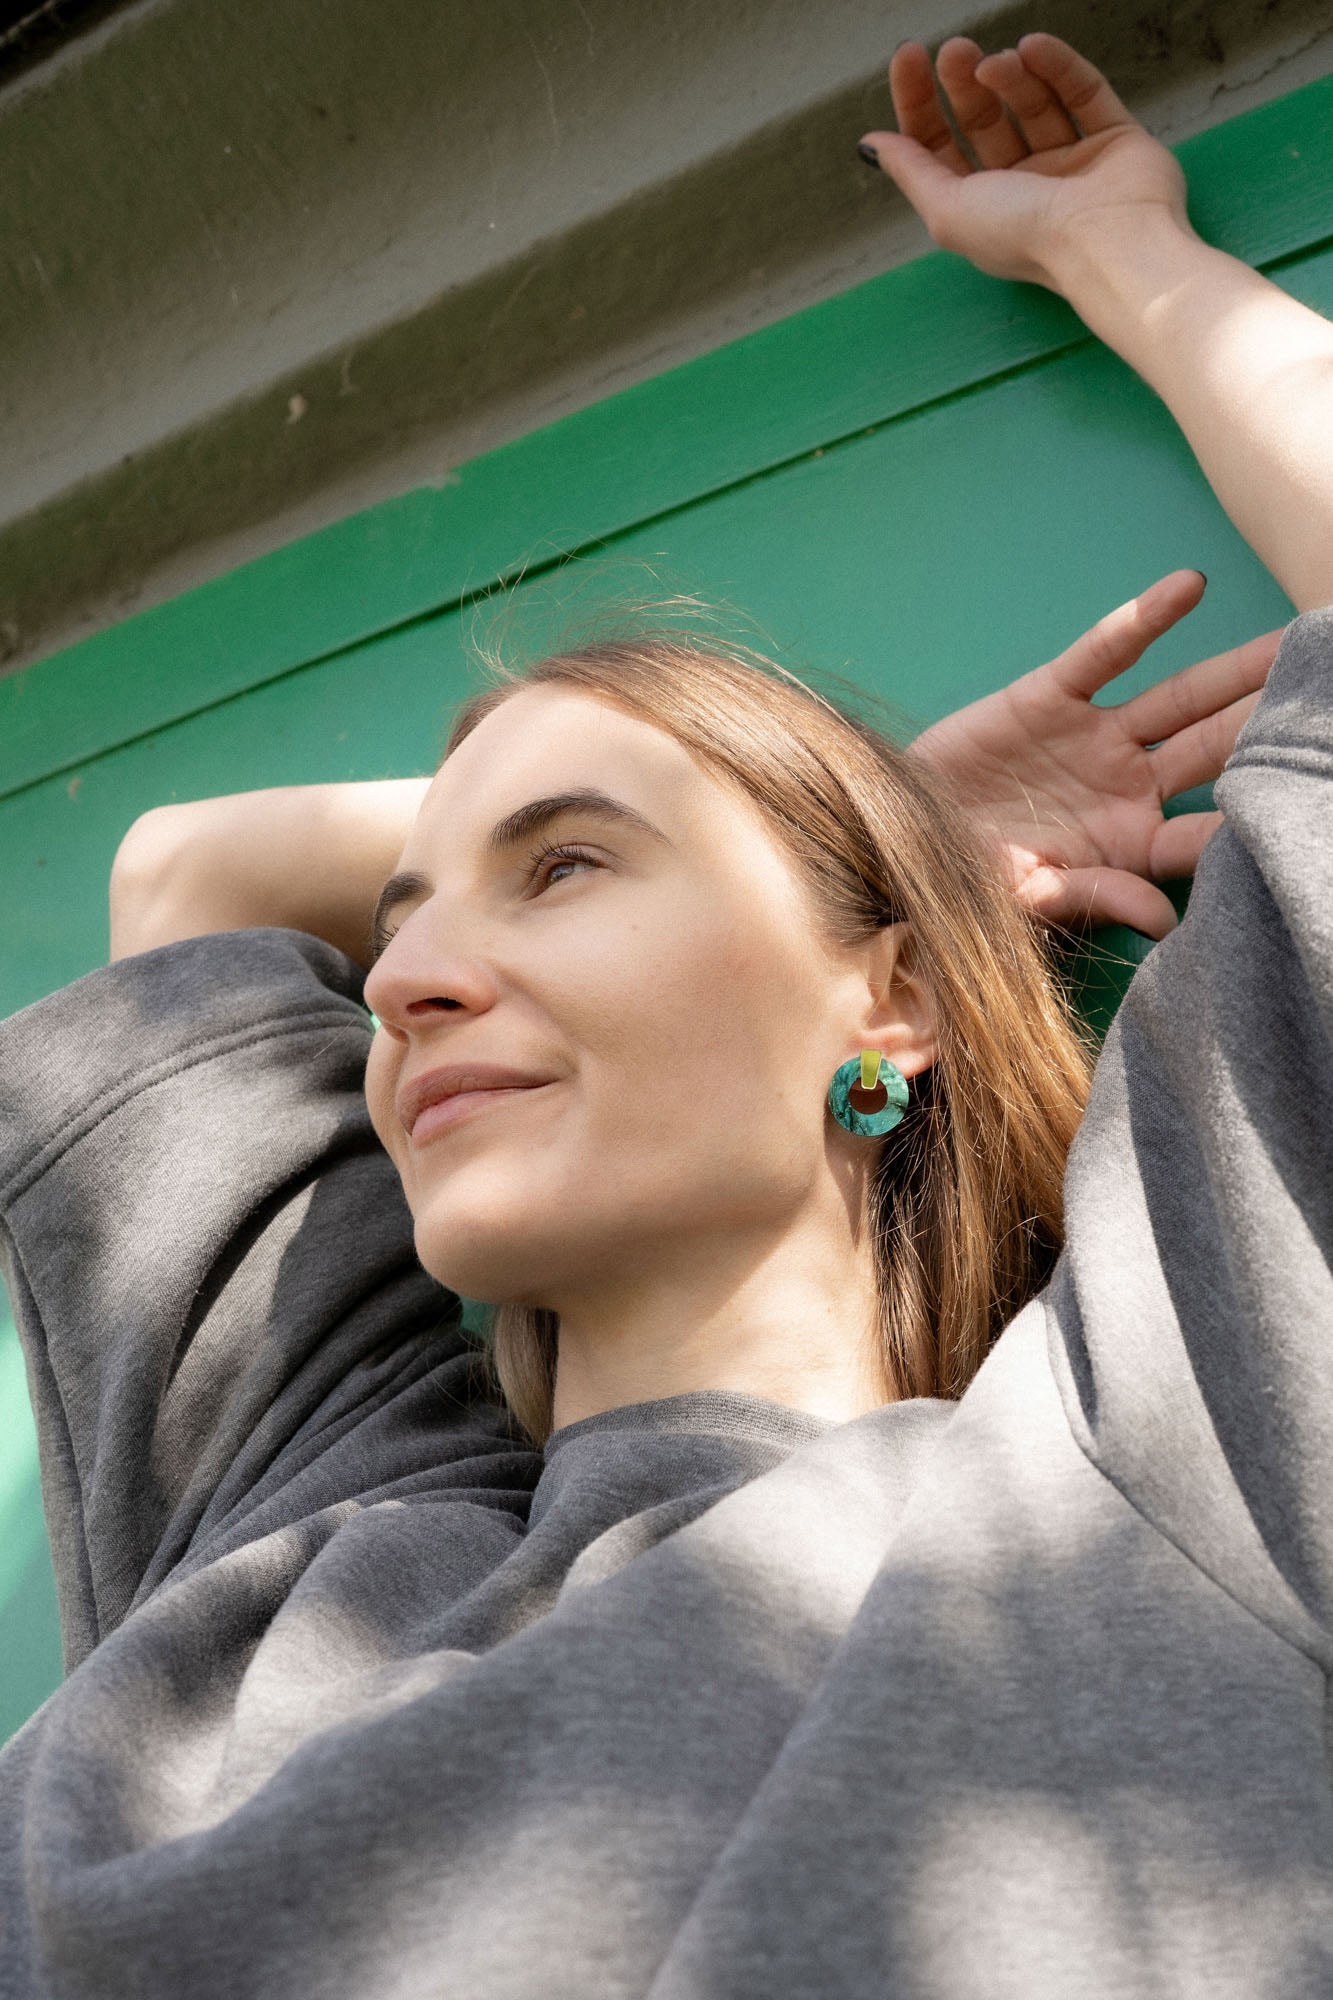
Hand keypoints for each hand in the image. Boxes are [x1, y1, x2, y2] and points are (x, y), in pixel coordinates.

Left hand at [860, 35, 1190, 290]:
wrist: (1107, 243)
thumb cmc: (1027, 237)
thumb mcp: (948, 209)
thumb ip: (911, 172)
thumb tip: (873, 144)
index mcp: (980, 209)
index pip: (941, 146)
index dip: (920, 103)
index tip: (910, 57)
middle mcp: (1023, 187)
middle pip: (985, 119)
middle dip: (964, 82)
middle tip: (956, 51)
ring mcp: (1070, 163)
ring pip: (1033, 102)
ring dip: (1010, 75)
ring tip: (997, 61)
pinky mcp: (1115, 139)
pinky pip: (1082, 91)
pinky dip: (1059, 66)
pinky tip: (1034, 48)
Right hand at [909, 571, 1281, 938]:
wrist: (896, 838)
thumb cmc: (963, 880)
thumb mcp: (1028, 898)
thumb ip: (1096, 896)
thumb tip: (1167, 920)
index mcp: (1130, 845)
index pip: (1208, 831)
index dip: (1253, 819)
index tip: (1302, 803)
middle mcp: (1127, 786)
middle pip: (1216, 751)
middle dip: (1270, 724)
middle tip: (1325, 696)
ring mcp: (1095, 738)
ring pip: (1179, 699)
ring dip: (1235, 670)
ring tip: (1291, 639)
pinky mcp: (1051, 698)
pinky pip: (1104, 654)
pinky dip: (1143, 621)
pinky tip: (1187, 588)